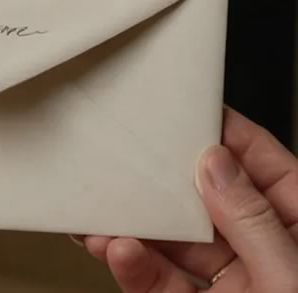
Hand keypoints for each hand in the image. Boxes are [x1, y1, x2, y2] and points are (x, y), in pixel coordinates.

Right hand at [80, 108, 297, 291]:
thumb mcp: (291, 275)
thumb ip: (252, 221)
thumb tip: (215, 165)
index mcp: (296, 230)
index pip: (260, 166)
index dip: (224, 134)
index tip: (187, 108)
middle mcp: (260, 253)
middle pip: (204, 200)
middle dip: (161, 181)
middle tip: (129, 155)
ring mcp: (226, 284)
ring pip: (170, 241)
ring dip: (133, 226)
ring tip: (104, 213)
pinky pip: (156, 282)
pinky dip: (132, 267)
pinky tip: (117, 250)